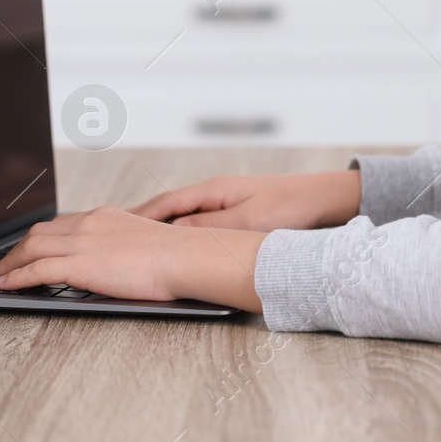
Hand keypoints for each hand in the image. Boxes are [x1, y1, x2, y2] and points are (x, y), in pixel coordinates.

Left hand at [0, 207, 264, 311]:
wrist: (182, 257)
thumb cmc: (173, 255)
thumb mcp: (141, 240)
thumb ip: (119, 246)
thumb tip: (112, 261)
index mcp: (103, 217)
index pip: (59, 224)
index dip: (36, 238)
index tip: (26, 249)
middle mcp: (88, 224)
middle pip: (38, 233)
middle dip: (16, 249)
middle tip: (2, 264)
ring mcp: (82, 242)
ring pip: (31, 248)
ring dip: (9, 263)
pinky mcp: (80, 264)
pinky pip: (38, 269)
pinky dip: (18, 276)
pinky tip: (7, 284)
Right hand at [128, 171, 360, 231]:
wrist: (324, 200)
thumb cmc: (290, 206)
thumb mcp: (248, 221)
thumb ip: (211, 228)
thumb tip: (174, 234)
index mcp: (214, 190)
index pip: (166, 203)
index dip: (140, 217)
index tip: (116, 227)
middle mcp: (215, 194)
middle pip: (169, 210)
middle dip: (143, 223)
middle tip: (116, 239)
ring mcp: (225, 204)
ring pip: (184, 219)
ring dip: (162, 231)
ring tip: (139, 248)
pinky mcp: (237, 215)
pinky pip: (200, 226)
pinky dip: (183, 237)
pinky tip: (179, 250)